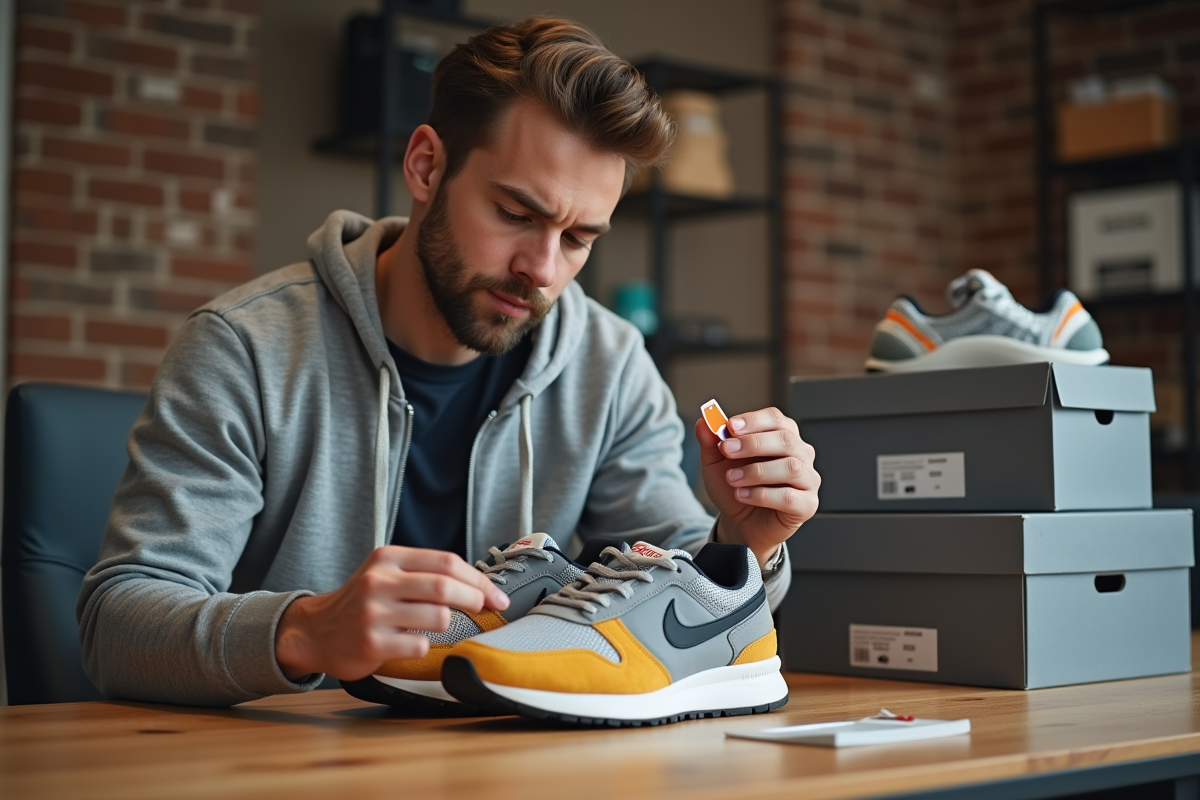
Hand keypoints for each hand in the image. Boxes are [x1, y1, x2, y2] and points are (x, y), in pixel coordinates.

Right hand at [274, 546, 509, 681]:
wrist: (315, 632)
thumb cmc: (363, 603)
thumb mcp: (387, 574)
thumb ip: (424, 573)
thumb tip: (479, 584)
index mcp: (388, 558)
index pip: (446, 562)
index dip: (478, 579)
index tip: (496, 595)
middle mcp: (379, 581)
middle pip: (444, 586)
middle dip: (475, 598)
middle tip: (488, 609)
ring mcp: (374, 613)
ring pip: (438, 617)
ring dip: (447, 624)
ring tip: (434, 625)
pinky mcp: (371, 642)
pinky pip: (419, 644)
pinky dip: (424, 646)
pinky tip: (410, 643)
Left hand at [695, 406, 819, 566]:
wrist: (741, 521)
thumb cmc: (736, 485)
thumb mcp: (716, 462)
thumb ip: (711, 441)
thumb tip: (704, 422)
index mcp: (782, 435)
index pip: (776, 419)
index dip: (754, 420)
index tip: (730, 426)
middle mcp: (801, 454)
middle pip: (786, 439)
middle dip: (753, 443)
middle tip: (727, 450)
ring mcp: (808, 479)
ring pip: (790, 467)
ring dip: (756, 472)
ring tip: (732, 479)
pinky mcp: (807, 505)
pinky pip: (789, 497)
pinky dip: (762, 495)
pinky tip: (742, 495)